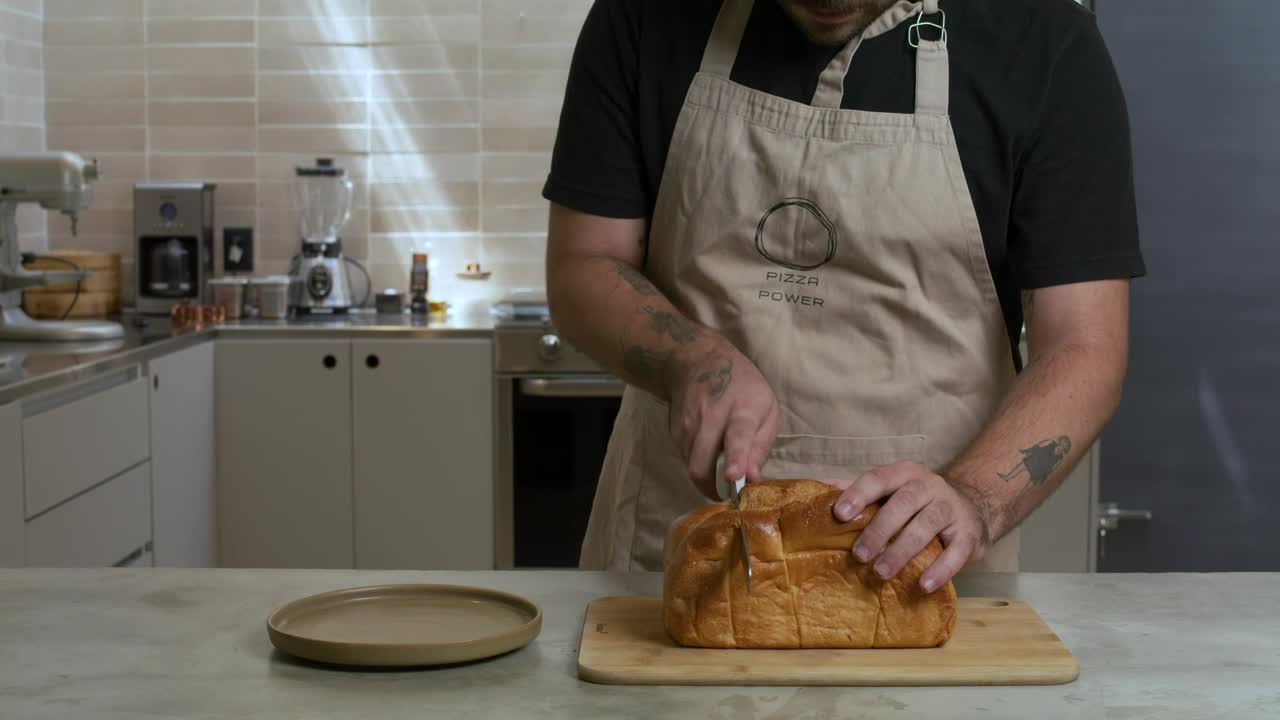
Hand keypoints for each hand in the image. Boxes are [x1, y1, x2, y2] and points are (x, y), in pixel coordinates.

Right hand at [666, 338, 779, 498]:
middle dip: (711, 487)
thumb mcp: (766, 408)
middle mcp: (711, 418)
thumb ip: (762, 445)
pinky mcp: (675, 431)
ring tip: (719, 463)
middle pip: (702, 463)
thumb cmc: (742, 387)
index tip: (733, 477)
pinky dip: (698, 461)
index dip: (736, 458)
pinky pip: (686, 458)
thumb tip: (752, 477)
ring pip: (692, 466)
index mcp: (742, 411)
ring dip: (706, 475)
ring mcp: (688, 425)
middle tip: (726, 492)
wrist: (697, 361)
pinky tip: (707, 446)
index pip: (737, 437)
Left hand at [821, 461, 991, 592]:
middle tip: (859, 555)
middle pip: (903, 503)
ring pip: (927, 525)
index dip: (859, 494)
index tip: (839, 514)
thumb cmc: (917, 502)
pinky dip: (941, 569)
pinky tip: (923, 585)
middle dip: (879, 529)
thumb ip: (859, 491)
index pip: (878, 478)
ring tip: (882, 573)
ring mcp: (951, 508)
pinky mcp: (969, 534)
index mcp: (903, 473)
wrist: (972, 506)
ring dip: (903, 550)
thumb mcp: (891, 490)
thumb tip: (818, 490)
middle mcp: (929, 485)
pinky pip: (956, 551)